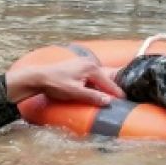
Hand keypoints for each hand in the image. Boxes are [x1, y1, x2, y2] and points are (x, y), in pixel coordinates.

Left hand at [5, 58, 123, 106]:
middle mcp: (89, 62)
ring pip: (98, 77)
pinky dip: (95, 83)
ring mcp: (83, 63)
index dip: (117, 93)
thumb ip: (92, 96)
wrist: (39, 77)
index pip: (108, 83)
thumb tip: (108, 101)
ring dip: (102, 86)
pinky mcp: (77, 66)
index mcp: (91, 68)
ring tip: (110, 96)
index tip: (126, 100)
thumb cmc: (56, 84)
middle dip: (111, 89)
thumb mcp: (75, 92)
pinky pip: (91, 76)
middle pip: (104, 79)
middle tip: (121, 99)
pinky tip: (95, 90)